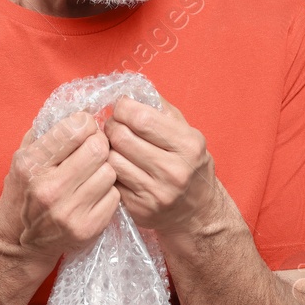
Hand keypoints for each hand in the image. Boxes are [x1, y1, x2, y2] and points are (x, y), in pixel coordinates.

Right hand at [0, 110, 120, 279]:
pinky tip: (93, 194)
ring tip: (91, 174)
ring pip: (110, 172)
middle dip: (99, 144)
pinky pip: (115, 196)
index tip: (82, 130)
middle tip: (92, 150)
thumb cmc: (24, 190)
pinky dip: (108, 192)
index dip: (85, 124)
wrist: (19, 241)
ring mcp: (68, 212)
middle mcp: (48, 188)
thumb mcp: (24, 154)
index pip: (76, 127)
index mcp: (31, 163)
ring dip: (105, 169)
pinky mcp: (86, 229)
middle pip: (99, 148)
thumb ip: (49, 129)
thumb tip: (84, 105)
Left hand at [102, 96, 223, 235]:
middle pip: (121, 137)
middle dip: (112, 126)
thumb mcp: (187, 133)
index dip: (123, 108)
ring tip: (115, 146)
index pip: (141, 118)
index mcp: (188, 145)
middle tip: (115, 126)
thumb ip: (161, 110)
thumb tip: (131, 90)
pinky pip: (110, 180)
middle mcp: (174, 171)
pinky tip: (117, 166)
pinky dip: (109, 169)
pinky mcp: (139, 208)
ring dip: (107, 148)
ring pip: (111, 159)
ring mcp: (155, 193)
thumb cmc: (190, 165)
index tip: (122, 107)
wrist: (197, 213)